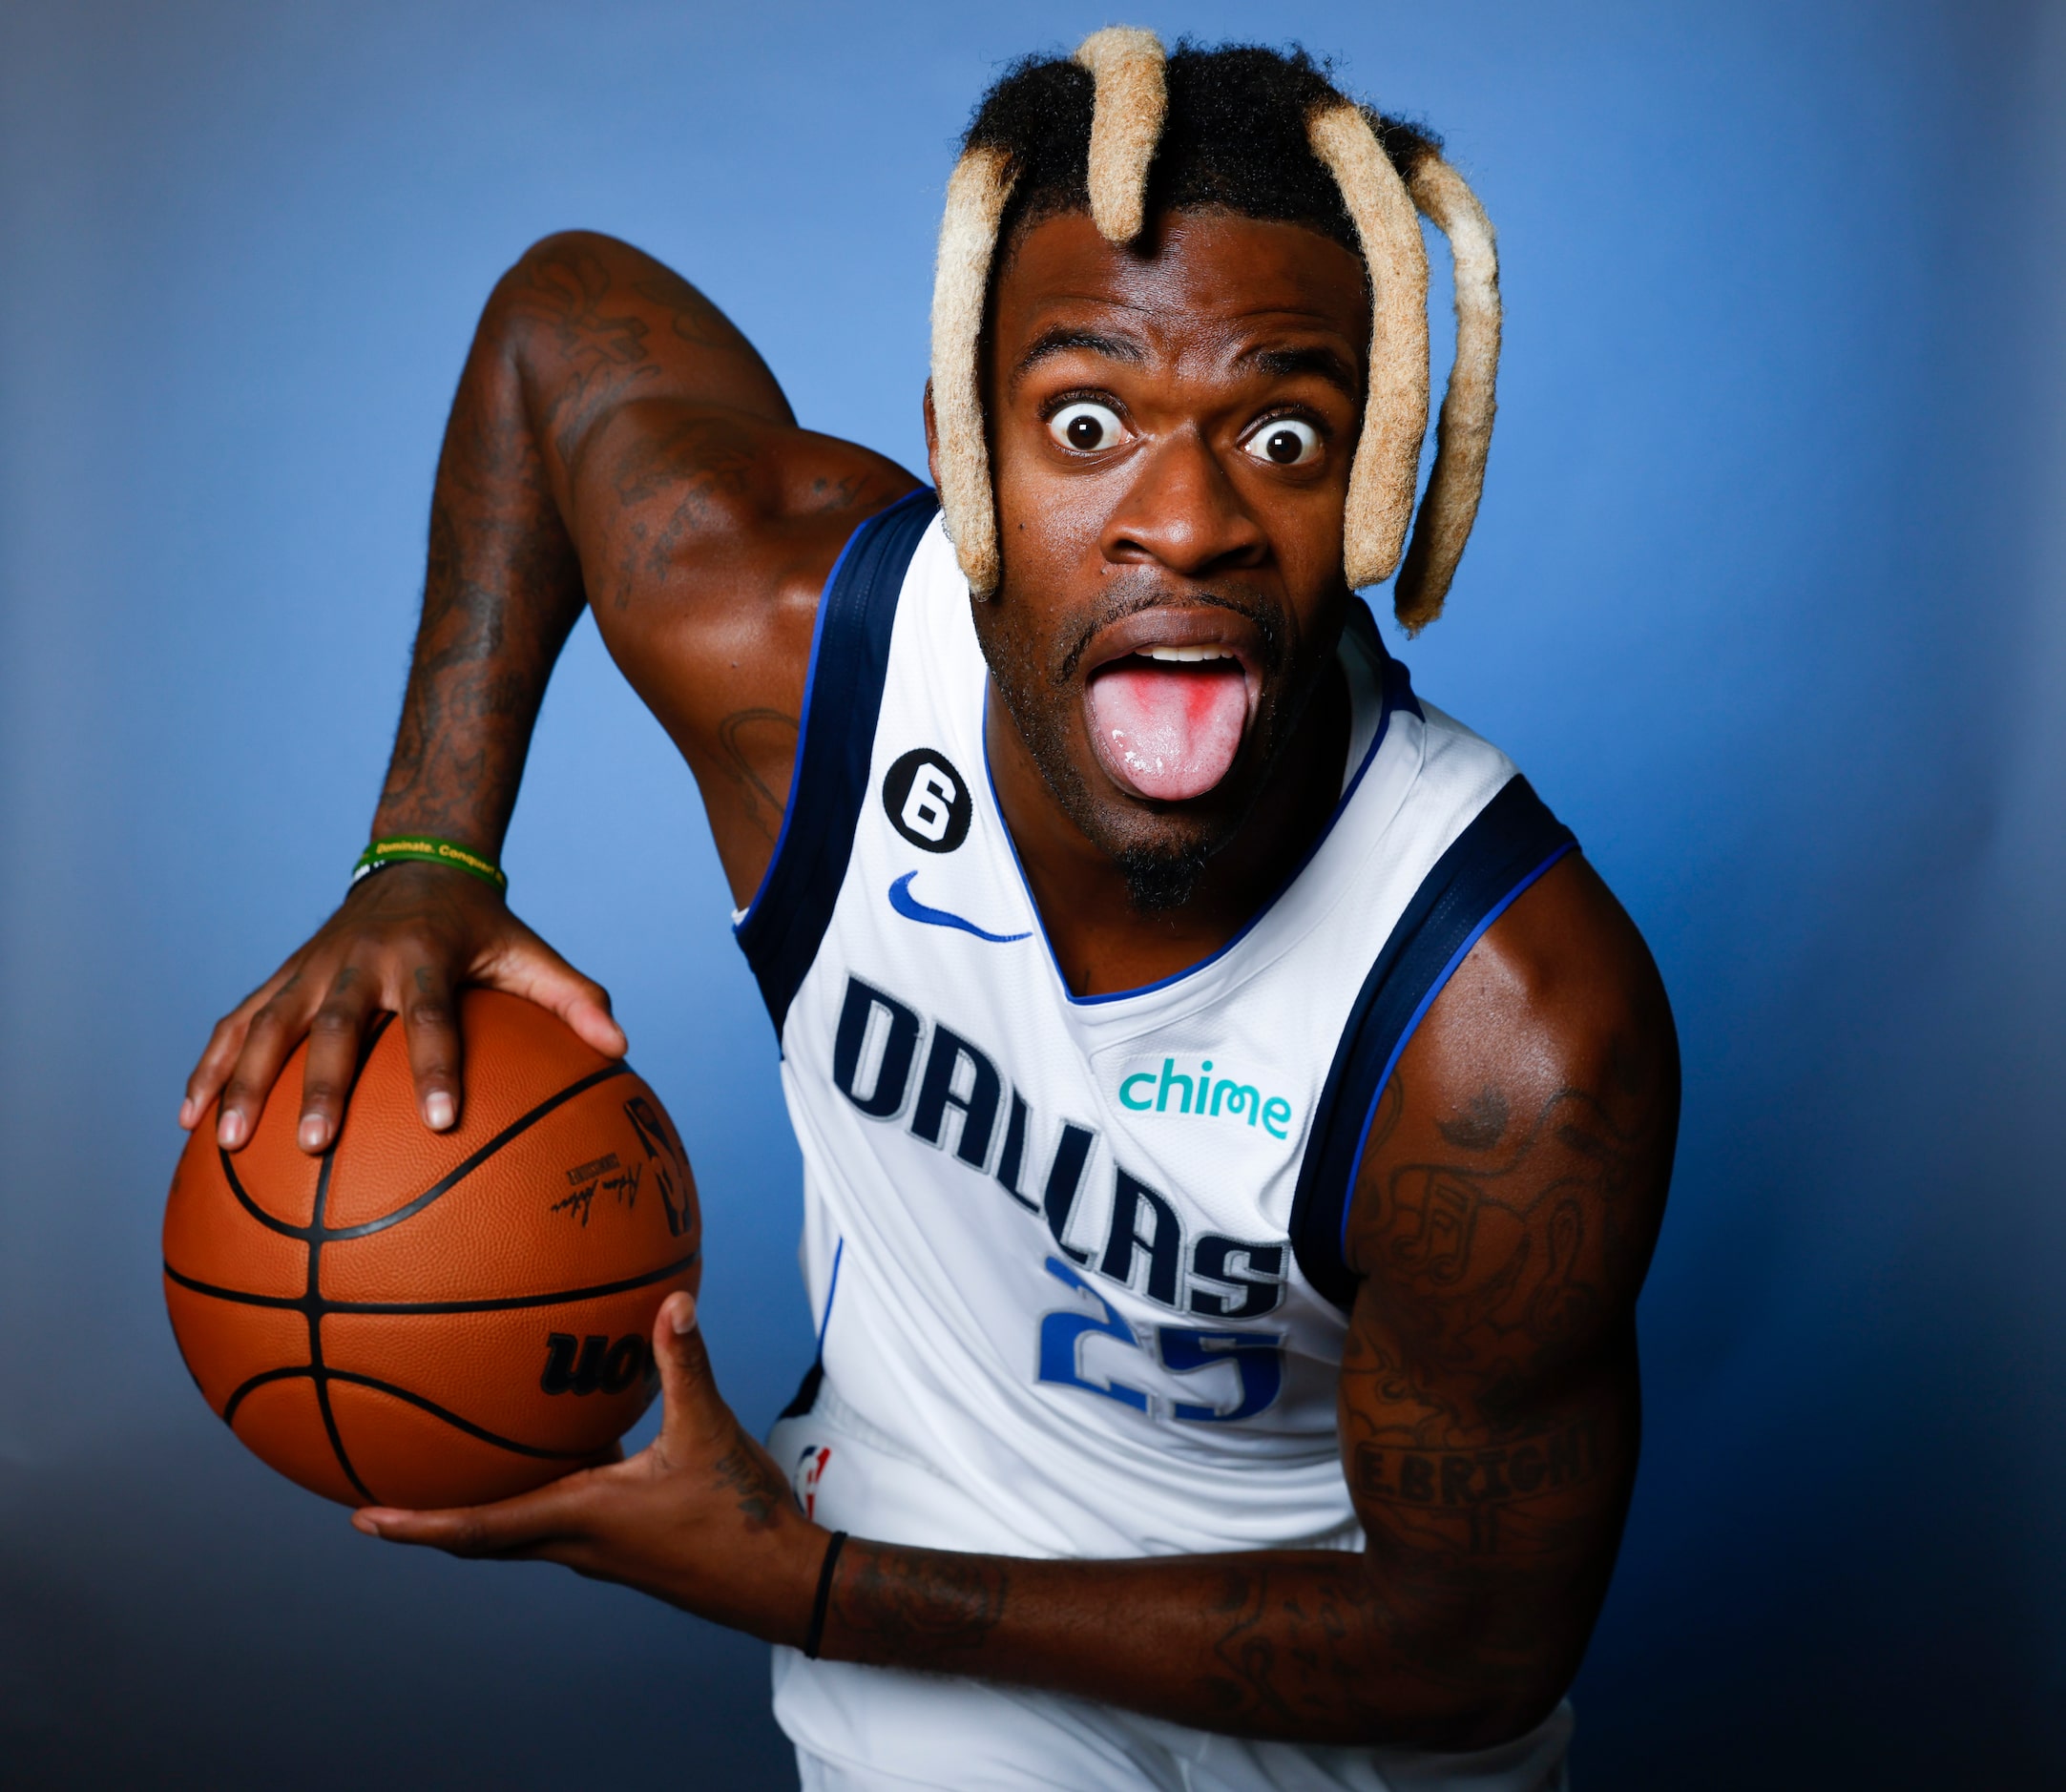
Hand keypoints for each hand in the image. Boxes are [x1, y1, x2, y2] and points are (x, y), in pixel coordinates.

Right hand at [180, 861, 625, 1153]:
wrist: (416, 864)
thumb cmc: (480, 927)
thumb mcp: (528, 950)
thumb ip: (572, 997)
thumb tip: (621, 1046)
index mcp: (423, 956)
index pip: (430, 1015)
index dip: (436, 1066)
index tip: (443, 1122)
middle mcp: (358, 961)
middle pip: (335, 1027)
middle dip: (320, 1084)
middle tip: (312, 1146)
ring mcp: (311, 969)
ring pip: (267, 1025)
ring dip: (243, 1082)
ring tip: (226, 1142)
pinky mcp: (281, 979)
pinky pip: (237, 1024)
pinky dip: (211, 1067)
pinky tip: (190, 1120)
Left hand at [350, 1293, 823, 1644]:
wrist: (779, 1583)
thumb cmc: (740, 1519)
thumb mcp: (711, 1432)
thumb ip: (685, 1365)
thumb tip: (672, 1301)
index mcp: (582, 1518)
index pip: (479, 1529)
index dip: (417, 1525)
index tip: (363, 1518)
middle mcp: (578, 1543)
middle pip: (484, 1537)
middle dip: (432, 1520)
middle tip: (383, 1499)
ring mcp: (601, 1550)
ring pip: (522, 1529)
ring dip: (483, 1508)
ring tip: (457, 1470)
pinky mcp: (627, 1547)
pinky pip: (564, 1516)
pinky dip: (542, 1489)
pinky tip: (564, 1450)